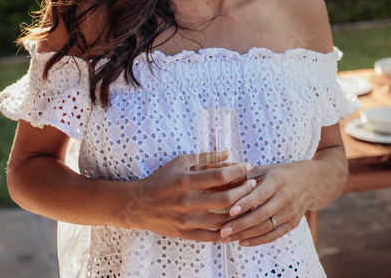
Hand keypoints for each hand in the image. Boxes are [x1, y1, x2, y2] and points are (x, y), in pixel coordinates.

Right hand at [124, 153, 254, 240]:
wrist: (137, 205)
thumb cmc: (161, 180)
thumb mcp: (180, 163)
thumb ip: (206, 158)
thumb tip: (229, 153)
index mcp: (186, 181)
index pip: (220, 176)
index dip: (239, 171)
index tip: (249, 167)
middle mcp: (187, 201)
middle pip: (226, 199)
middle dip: (244, 191)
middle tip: (253, 184)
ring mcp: (186, 220)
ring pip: (222, 220)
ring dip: (240, 212)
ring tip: (250, 203)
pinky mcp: (185, 234)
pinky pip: (211, 236)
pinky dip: (227, 231)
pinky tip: (236, 224)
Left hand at [220, 161, 320, 246]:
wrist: (310, 182)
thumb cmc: (280, 174)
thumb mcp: (264, 170)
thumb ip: (243, 177)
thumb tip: (217, 184)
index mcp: (277, 180)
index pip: (260, 194)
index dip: (245, 203)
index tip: (229, 211)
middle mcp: (286, 197)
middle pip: (262, 214)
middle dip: (240, 225)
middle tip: (222, 231)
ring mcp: (291, 211)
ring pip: (266, 227)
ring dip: (245, 235)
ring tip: (227, 238)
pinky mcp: (293, 223)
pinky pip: (274, 235)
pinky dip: (258, 240)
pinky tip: (243, 242)